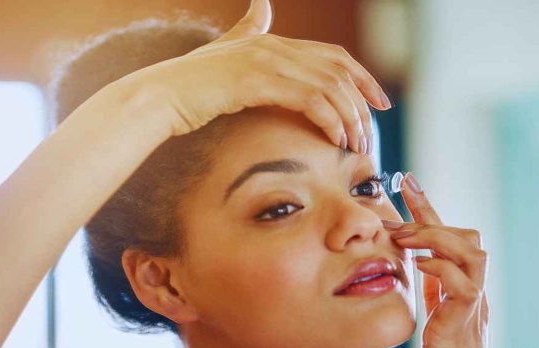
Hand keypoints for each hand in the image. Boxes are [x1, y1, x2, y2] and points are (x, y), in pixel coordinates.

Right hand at [109, 0, 390, 153]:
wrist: (159, 97)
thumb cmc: (191, 87)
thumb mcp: (225, 53)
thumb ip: (248, 29)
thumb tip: (261, 4)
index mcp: (273, 42)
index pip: (333, 55)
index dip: (361, 77)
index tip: (379, 101)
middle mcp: (274, 46)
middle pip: (339, 69)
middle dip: (364, 99)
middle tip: (373, 128)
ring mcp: (265, 61)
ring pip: (329, 86)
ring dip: (350, 117)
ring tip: (356, 143)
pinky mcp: (257, 81)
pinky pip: (310, 100)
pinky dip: (330, 120)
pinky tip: (336, 139)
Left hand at [383, 173, 500, 347]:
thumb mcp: (434, 325)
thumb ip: (431, 297)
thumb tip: (412, 270)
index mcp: (461, 292)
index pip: (448, 240)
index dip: (427, 208)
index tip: (405, 181)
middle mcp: (473, 294)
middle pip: (469, 235)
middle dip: (430, 216)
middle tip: (395, 210)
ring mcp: (473, 308)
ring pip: (472, 250)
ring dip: (434, 237)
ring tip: (403, 238)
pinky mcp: (464, 325)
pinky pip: (463, 282)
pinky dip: (441, 267)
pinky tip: (417, 266)